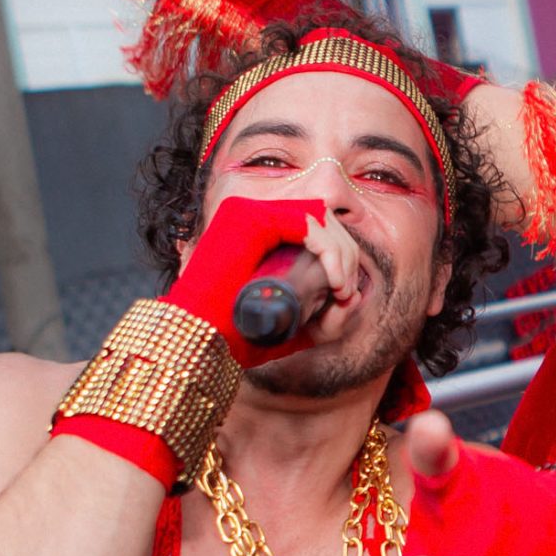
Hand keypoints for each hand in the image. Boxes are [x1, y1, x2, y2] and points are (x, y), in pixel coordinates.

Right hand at [160, 196, 339, 365]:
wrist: (199, 343)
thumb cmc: (238, 336)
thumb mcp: (295, 326)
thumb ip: (325, 316)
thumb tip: (355, 298)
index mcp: (259, 231)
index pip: (319, 227)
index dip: (343, 256)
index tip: (345, 293)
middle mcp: (252, 214)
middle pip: (323, 219)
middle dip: (347, 255)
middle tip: (345, 294)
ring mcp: (247, 211)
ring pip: (320, 217)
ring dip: (341, 254)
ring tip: (340, 290)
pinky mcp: (248, 217)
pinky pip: (307, 221)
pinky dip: (329, 249)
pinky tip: (333, 279)